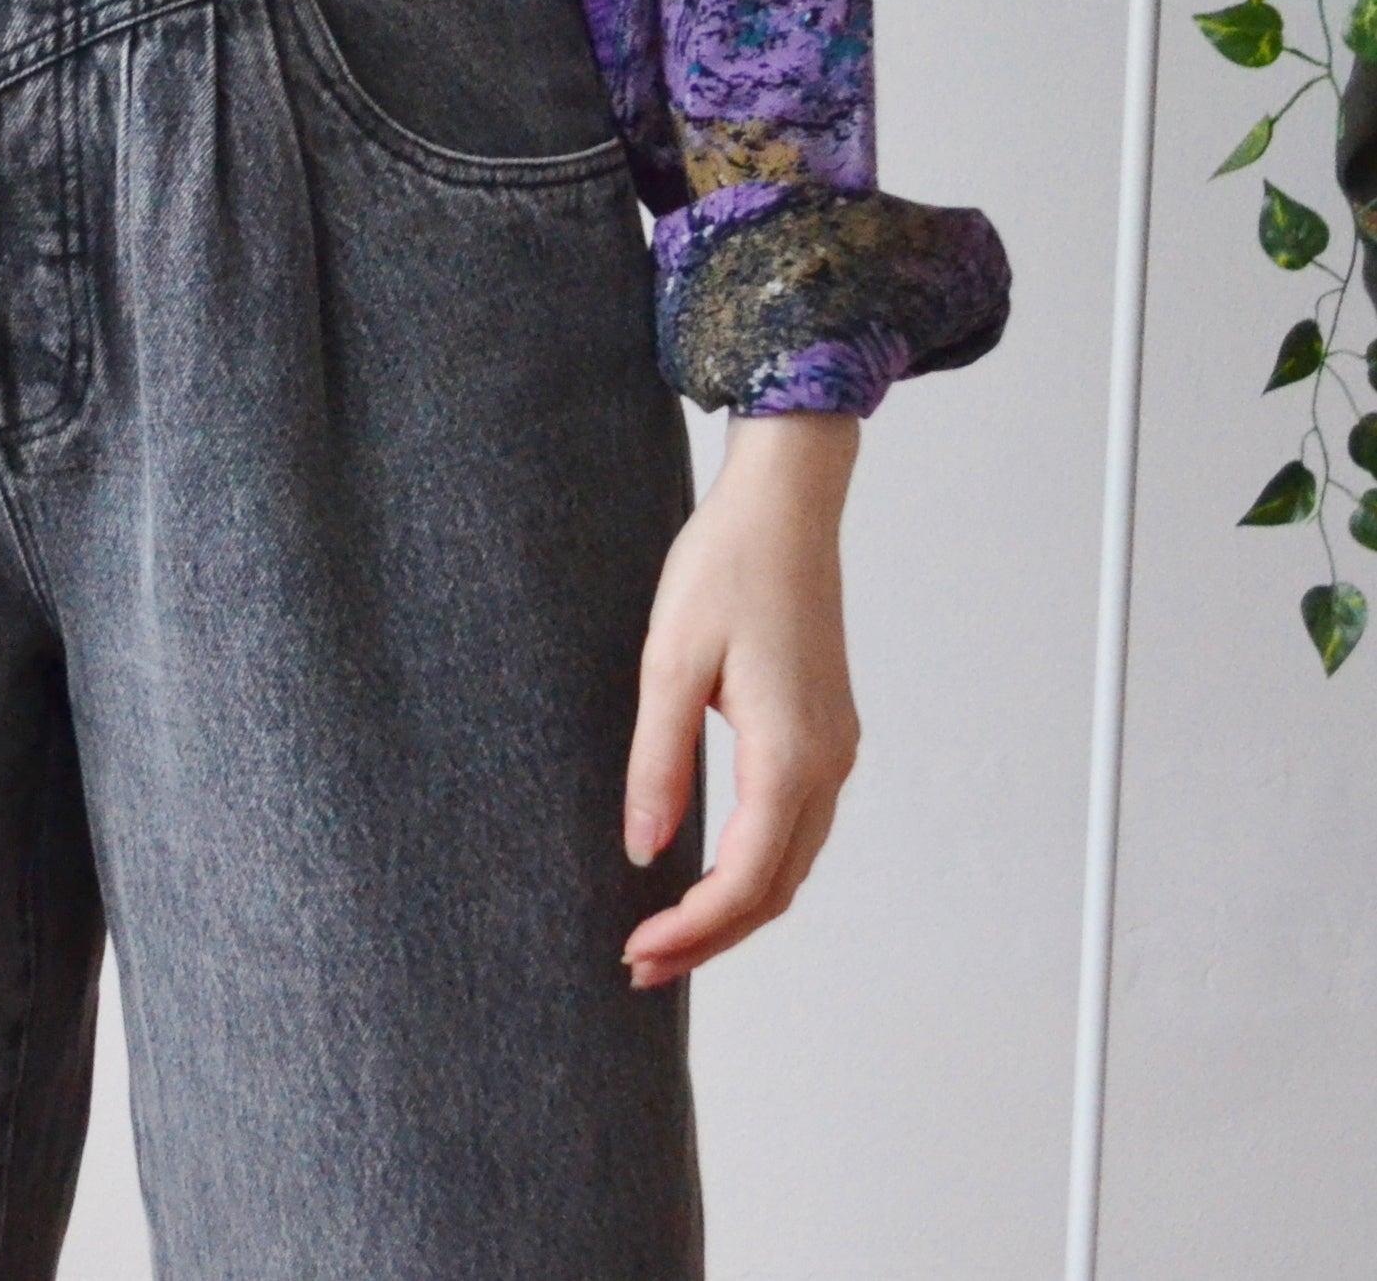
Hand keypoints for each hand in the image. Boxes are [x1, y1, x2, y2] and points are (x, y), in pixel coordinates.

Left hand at [620, 410, 861, 988]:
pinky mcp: (826, 731)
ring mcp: (835, 750)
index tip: (636, 953)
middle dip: (710, 936)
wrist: (784, 507)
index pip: (746, 881)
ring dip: (735, 908)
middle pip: (776, 889)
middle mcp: (827, 765)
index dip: (692, 930)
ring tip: (667, 931)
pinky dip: (757, 866)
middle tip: (640, 964)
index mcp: (790, 756)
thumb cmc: (724, 570)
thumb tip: (644, 850)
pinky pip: (796, 826)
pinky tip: (711, 870)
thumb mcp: (670, 662)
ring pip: (791, 863)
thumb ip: (658, 762)